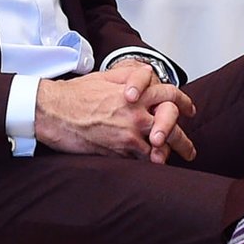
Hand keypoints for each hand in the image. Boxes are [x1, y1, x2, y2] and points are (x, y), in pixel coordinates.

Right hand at [36, 65, 198, 163]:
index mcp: (137, 92)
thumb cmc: (74, 94)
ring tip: (173, 162)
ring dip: (169, 154)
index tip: (190, 110)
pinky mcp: (119, 150)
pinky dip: (149, 163)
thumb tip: (147, 76)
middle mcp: (137, 113)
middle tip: (189, 149)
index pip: (171, 95)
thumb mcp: (106, 77)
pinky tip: (152, 166)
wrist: (53, 112)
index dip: (185, 102)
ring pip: (161, 147)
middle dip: (183, 139)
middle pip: (173, 125)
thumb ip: (130, 77)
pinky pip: (143, 160)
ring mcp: (130, 133)